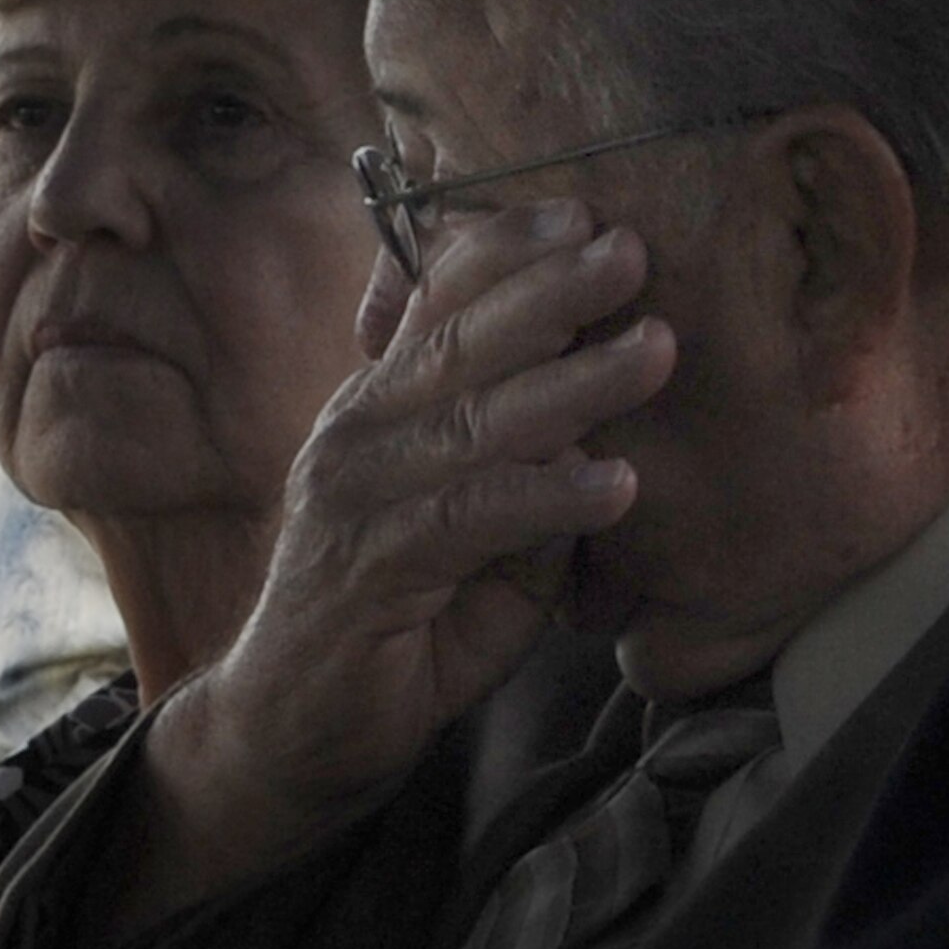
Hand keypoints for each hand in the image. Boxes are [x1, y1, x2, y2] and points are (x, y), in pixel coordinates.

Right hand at [140, 199, 675, 911]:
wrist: (293, 734)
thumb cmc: (395, 627)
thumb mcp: (476, 543)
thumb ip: (528, 483)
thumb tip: (602, 431)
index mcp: (378, 409)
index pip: (436, 305)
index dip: (506, 253)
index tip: (583, 214)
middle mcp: (358, 434)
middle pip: (460, 342)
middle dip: (552, 290)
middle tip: (630, 249)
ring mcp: (356, 497)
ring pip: (473, 420)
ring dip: (573, 384)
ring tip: (655, 352)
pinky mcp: (368, 568)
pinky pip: (470, 516)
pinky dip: (546, 496)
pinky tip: (613, 485)